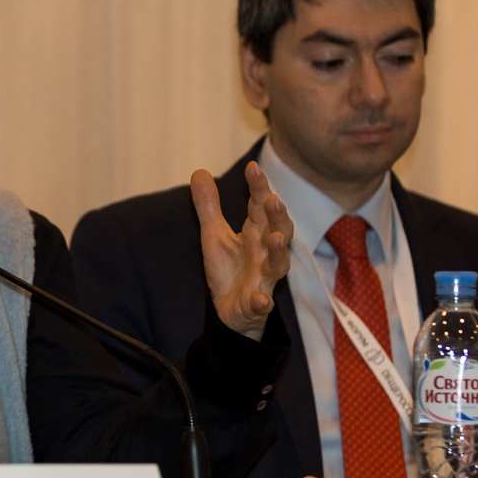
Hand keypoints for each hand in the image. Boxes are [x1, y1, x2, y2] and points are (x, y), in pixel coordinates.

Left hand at [191, 161, 291, 339]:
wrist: (231, 310)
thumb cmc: (229, 268)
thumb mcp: (213, 234)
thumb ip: (209, 206)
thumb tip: (200, 171)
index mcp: (255, 233)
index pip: (260, 206)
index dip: (258, 187)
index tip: (253, 167)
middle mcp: (265, 252)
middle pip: (278, 230)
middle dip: (277, 216)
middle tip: (273, 199)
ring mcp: (264, 278)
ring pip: (278, 264)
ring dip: (278, 251)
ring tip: (274, 238)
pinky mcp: (257, 303)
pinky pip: (263, 303)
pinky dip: (263, 301)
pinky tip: (261, 299)